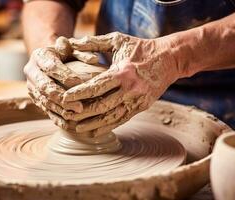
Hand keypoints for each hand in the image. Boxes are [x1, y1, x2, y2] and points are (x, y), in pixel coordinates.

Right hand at [24, 37, 99, 129]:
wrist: (50, 61)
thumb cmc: (67, 53)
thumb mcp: (73, 48)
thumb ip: (81, 51)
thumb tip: (94, 59)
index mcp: (39, 55)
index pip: (51, 66)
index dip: (64, 75)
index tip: (79, 82)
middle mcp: (31, 71)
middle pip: (45, 87)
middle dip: (62, 98)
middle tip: (79, 106)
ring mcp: (31, 87)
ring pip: (44, 101)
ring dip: (60, 110)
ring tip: (77, 115)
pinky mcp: (35, 99)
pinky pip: (45, 110)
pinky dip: (57, 118)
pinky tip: (70, 124)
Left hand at [60, 32, 180, 134]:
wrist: (170, 59)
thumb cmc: (141, 47)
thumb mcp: (118, 40)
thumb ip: (94, 42)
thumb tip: (71, 42)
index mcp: (123, 72)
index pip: (96, 86)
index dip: (78, 94)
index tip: (64, 98)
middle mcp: (130, 89)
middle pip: (102, 106)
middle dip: (82, 112)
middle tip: (66, 115)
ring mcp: (137, 100)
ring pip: (111, 117)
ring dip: (93, 124)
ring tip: (76, 128)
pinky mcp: (142, 107)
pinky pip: (122, 120)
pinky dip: (107, 127)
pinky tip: (94, 132)